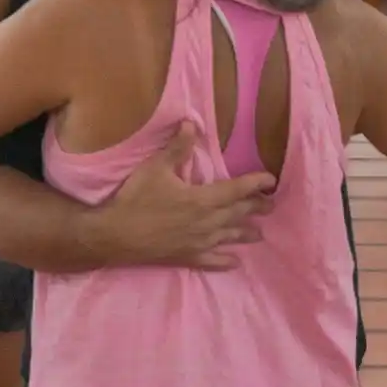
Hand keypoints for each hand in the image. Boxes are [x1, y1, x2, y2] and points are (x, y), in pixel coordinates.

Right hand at [107, 122, 275, 269]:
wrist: (115, 235)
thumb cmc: (136, 199)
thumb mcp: (155, 168)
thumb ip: (177, 148)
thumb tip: (192, 123)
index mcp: (201, 199)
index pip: (236, 189)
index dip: (256, 183)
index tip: (271, 180)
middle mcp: (206, 222)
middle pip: (238, 213)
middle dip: (256, 207)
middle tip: (272, 204)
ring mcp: (198, 243)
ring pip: (229, 237)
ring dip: (246, 233)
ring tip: (260, 233)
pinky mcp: (187, 258)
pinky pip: (212, 261)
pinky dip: (226, 261)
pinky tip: (235, 262)